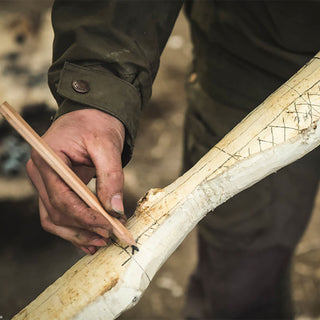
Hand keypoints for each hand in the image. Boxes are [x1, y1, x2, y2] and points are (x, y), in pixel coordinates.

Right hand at [27, 109, 125, 254]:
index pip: (62, 198)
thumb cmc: (98, 124)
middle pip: (56, 212)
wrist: (92, 114)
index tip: (110, 227)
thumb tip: (116, 210)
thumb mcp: (107, 145)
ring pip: (55, 217)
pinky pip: (60, 212)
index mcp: (48, 158)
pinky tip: (90, 238)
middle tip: (109, 237)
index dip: (85, 217)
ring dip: (77, 233)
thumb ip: (111, 177)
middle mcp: (41, 172)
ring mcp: (46, 181)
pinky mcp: (56, 186)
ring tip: (100, 242)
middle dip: (84, 228)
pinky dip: (74, 226)